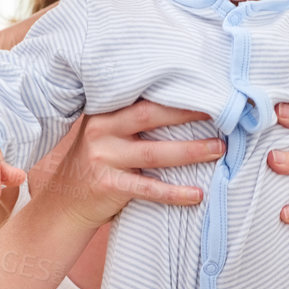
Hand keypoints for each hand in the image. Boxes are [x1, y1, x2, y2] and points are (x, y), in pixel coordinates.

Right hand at [34, 101, 225, 229]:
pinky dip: (175, 193)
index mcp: (105, 111)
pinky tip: (197, 195)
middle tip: (222, 113)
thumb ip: (133, 119)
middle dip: (189, 114)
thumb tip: (185, 104)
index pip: (145, 95)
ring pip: (155, 153)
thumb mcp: (107, 133)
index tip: (207, 86)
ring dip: (191, 151)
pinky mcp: (109, 185)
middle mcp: (102, 130)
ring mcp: (104, 157)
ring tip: (219, 149)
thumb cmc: (99, 163)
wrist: (66, 203)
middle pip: (151, 115)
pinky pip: (149, 189)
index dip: (176, 90)